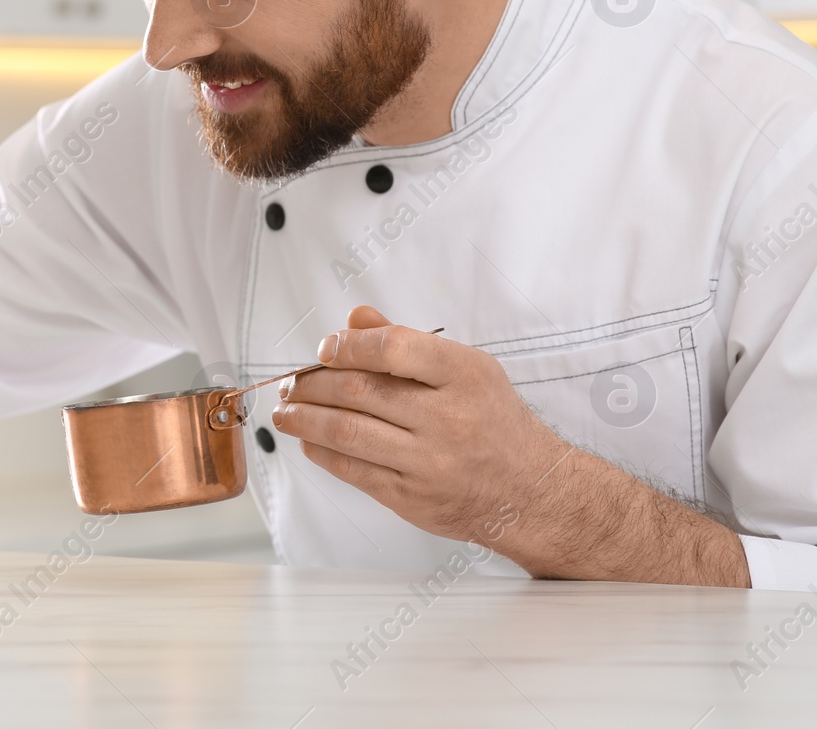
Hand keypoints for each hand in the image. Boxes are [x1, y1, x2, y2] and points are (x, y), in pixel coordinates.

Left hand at [271, 306, 566, 544]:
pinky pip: (353, 470)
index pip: (393, 348)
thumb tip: (355, 320)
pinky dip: (322, 452)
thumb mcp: (466, 370)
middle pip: (360, 392)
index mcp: (464, 375)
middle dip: (312, 384)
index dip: (348, 345)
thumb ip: (406, 343)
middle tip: (291, 382)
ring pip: (347, 433)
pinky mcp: (412, 497)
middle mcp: (448, 419)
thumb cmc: (492, 422)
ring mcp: (429, 462)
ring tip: (285, 410)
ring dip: (304, 419)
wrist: (531, 492)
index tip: (324, 348)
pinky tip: (308, 440)